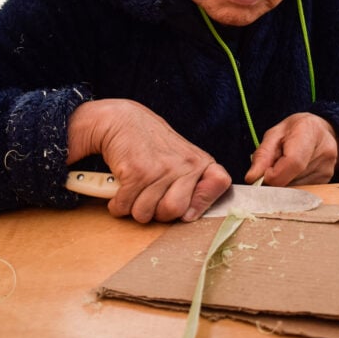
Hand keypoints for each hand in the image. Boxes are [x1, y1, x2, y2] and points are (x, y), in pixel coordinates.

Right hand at [66, 100, 230, 222]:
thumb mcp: (181, 158)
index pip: (220, 183)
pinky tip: (122, 188)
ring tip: (135, 189)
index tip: (187, 205)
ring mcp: (161, 168)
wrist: (122, 121)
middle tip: (150, 197)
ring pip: (145, 214)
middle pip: (175, 212)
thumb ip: (193, 184)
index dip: (204, 200)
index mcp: (200, 161)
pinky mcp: (137, 172)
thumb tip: (190, 216)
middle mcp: (185, 164)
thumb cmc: (151, 146)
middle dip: (157, 212)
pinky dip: (118, 203)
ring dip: (134, 207)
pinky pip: (125, 206)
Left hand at [244, 112, 338, 186]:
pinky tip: (294, 174)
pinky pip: (304, 191)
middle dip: (276, 180)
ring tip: (284, 168)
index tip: (265, 174)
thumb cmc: (293, 131)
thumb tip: (252, 178)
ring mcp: (328, 167)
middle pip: (294, 178)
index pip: (293, 162)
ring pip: (298, 189)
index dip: (274, 174)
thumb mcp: (273, 135)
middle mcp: (324, 151)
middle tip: (271, 170)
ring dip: (285, 184)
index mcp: (309, 132)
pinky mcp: (328, 180)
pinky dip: (293, 186)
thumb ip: (262, 156)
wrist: (319, 131)